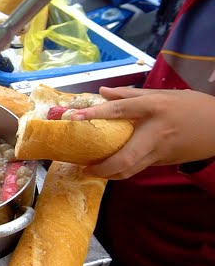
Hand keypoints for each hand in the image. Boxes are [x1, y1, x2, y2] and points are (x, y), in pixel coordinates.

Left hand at [69, 86, 214, 179]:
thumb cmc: (190, 106)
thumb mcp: (162, 94)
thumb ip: (130, 94)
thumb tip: (102, 92)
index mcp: (153, 107)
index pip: (119, 110)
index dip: (95, 114)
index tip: (74, 118)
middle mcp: (154, 131)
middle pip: (125, 156)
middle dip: (102, 167)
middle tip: (83, 168)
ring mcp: (160, 150)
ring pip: (131, 169)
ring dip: (109, 174)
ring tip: (91, 171)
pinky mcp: (163, 162)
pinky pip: (138, 167)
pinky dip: (122, 170)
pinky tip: (110, 168)